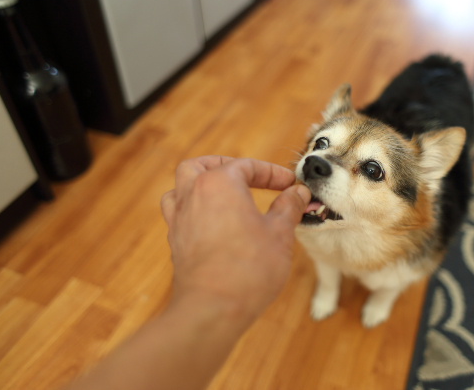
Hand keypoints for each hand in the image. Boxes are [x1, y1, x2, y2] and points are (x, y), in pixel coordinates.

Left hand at [160, 156, 310, 317]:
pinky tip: (213, 225)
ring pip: (180, 188)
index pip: (246, 166)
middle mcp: (192, 195)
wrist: (212, 308)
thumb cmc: (247, 269)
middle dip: (224, 166)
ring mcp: (179, 219)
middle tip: (246, 176)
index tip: (289, 184)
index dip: (272, 173)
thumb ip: (289, 207)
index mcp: (219, 184)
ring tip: (223, 196)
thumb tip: (298, 193)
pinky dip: (194, 211)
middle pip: (200, 166)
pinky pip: (179, 215)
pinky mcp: (175, 242)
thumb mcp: (279, 233)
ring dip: (200, 186)